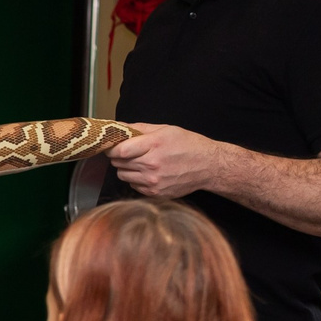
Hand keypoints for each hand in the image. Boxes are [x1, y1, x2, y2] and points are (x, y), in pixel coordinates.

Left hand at [108, 123, 230, 199]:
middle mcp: (151, 165)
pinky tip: (149, 173)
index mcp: (153, 145)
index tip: (113, 146)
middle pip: (118, 163)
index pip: (119, 151)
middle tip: (130, 153)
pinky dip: (136, 180)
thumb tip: (117, 126)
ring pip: (123, 175)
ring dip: (127, 169)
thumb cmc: (188, 145)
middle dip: (120, 157)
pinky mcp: (155, 193)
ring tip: (141, 163)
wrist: (208, 166)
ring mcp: (153, 181)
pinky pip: (133, 186)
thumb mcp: (165, 129)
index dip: (113, 148)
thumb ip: (139, 128)